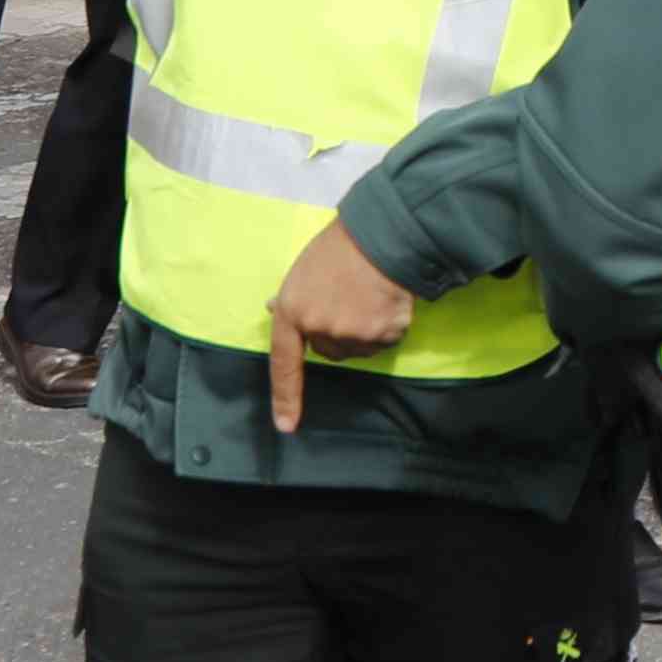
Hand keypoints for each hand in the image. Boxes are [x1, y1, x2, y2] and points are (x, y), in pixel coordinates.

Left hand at [264, 217, 417, 431]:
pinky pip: (383, 341)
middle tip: (348, 297)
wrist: (382, 235)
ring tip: (369, 293)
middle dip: (337, 332)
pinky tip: (386, 299)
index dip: (285, 397)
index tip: (286, 426)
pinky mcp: (382, 335)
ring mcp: (352, 335)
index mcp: (293, 312)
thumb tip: (274, 309)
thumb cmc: (338, 247)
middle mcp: (320, 329)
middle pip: (329, 351)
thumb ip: (292, 298)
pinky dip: (387, 326)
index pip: (284, 364)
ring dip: (364, 329)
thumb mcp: (303, 270)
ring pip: (357, 347)